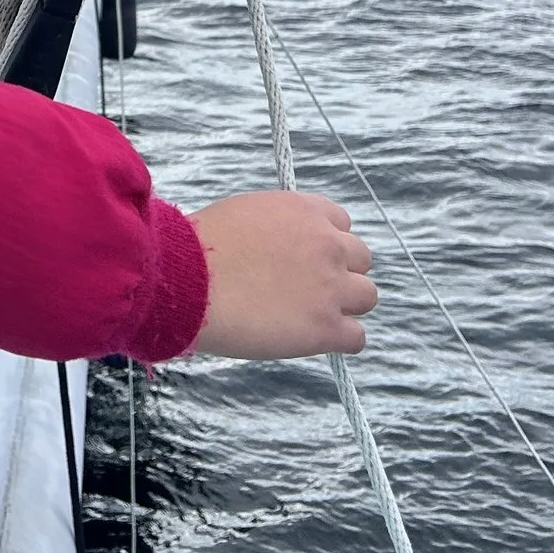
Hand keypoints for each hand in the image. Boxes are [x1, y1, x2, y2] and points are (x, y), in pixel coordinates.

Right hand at [184, 190, 377, 358]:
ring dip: (344, 305)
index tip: (307, 258)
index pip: (341, 223)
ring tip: (312, 316)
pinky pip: (357, 338)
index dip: (325, 243)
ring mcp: (331, 287)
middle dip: (339, 272)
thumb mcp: (243, 215)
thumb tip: (279, 247)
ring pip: (366, 296)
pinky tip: (314, 339)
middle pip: (360, 258)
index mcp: (306, 211)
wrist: (187, 281)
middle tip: (308, 288)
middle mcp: (328, 244)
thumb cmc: (197, 249)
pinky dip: (340, 340)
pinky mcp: (326, 327)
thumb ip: (275, 227)